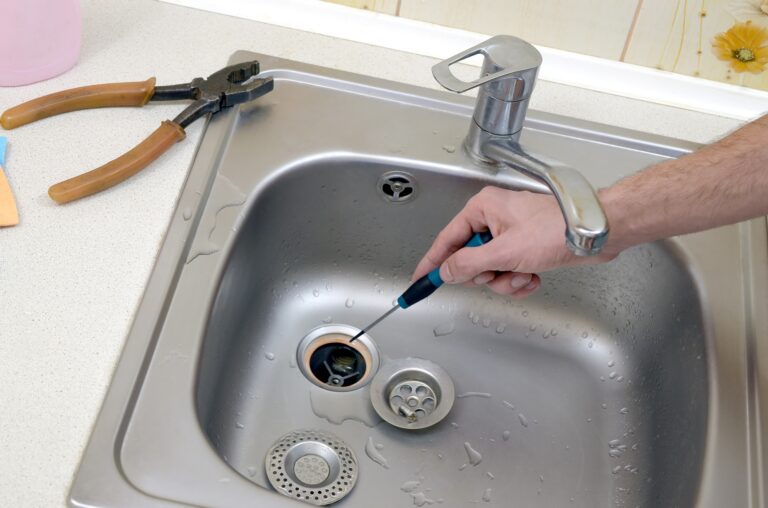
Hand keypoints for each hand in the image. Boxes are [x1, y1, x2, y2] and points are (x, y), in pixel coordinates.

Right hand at [412, 186, 614, 297]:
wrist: (593, 233)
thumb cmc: (556, 230)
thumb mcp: (504, 251)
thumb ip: (468, 264)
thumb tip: (446, 271)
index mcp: (482, 208)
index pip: (446, 240)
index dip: (433, 262)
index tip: (420, 279)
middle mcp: (493, 219)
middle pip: (468, 259)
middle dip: (485, 274)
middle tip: (497, 273)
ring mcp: (509, 235)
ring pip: (490, 271)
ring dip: (506, 280)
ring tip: (523, 274)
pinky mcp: (525, 249)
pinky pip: (508, 273)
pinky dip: (519, 281)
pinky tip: (534, 277)